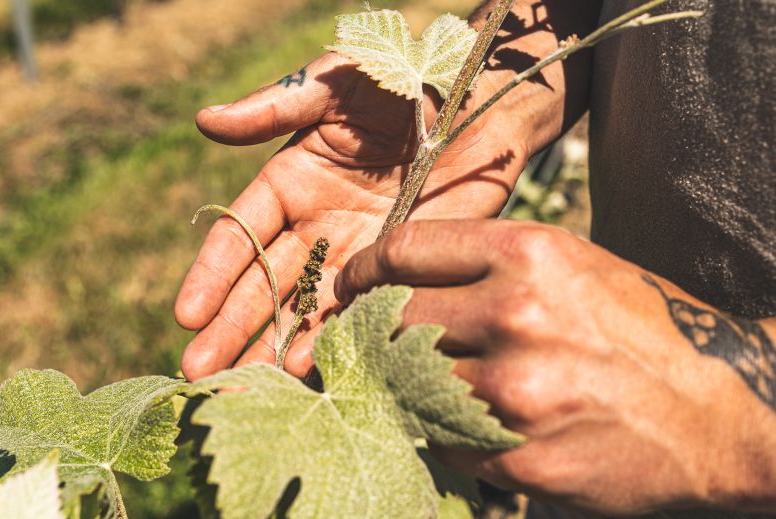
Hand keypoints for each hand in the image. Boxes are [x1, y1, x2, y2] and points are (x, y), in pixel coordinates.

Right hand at [175, 53, 529, 379]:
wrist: (475, 103)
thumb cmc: (398, 80)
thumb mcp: (332, 84)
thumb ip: (274, 107)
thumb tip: (204, 120)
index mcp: (286, 184)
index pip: (239, 238)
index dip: (212, 276)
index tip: (187, 314)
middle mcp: (312, 226)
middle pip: (262, 286)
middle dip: (230, 329)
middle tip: (200, 371)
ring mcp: (353, 253)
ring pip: (303, 309)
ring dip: (272, 348)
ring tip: (245, 385)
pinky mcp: (394, 271)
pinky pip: (358, 311)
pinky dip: (334, 341)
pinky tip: (310, 372)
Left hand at [334, 218, 775, 513]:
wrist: (723, 416)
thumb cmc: (642, 333)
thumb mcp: (574, 269)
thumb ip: (489, 267)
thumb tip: (404, 280)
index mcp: (529, 252)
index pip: (405, 249)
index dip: (365, 269)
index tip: (351, 284)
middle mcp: (514, 311)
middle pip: (393, 316)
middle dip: (367, 328)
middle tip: (360, 338)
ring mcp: (513, 388)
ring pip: (404, 381)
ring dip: (394, 383)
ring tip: (400, 380)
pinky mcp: (516, 456)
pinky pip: (436, 437)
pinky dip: (431, 429)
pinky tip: (446, 420)